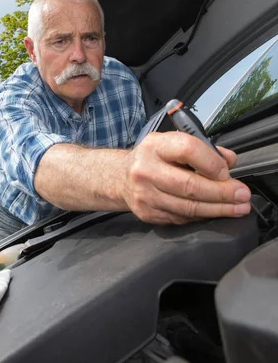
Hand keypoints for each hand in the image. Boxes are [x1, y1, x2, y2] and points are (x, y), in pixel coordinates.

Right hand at [122, 131, 250, 224]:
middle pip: (190, 185)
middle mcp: (146, 169)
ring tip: (236, 208)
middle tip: (241, 195)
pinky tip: (213, 212)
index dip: (212, 163)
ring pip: (188, 207)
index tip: (228, 172)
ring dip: (217, 209)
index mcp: (155, 146)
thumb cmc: (153, 158)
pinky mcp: (147, 213)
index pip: (188, 150)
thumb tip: (229, 161)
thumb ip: (203, 149)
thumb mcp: (173, 143)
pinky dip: (201, 216)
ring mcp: (144, 194)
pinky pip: (181, 218)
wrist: (122, 176)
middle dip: (221, 193)